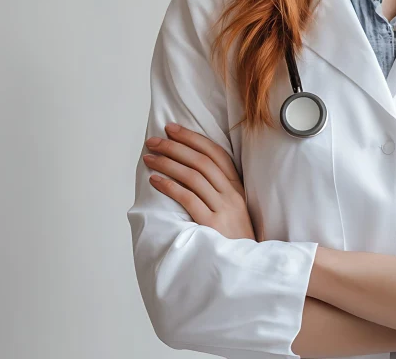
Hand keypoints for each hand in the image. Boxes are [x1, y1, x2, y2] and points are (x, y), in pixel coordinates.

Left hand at [143, 123, 256, 240]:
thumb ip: (219, 191)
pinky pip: (188, 199)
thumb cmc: (234, 238)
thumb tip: (191, 170)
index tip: (172, 130)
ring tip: (149, 158)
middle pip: (201, 161)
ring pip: (193, 176)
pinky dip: (170, 186)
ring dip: (168, 163)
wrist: (246, 267)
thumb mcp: (234, 209)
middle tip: (153, 141)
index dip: (192, 139)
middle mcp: (231, 194)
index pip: (215, 153)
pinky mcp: (212, 224)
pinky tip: (156, 180)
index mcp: (236, 187)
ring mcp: (223, 208)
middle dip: (175, 147)